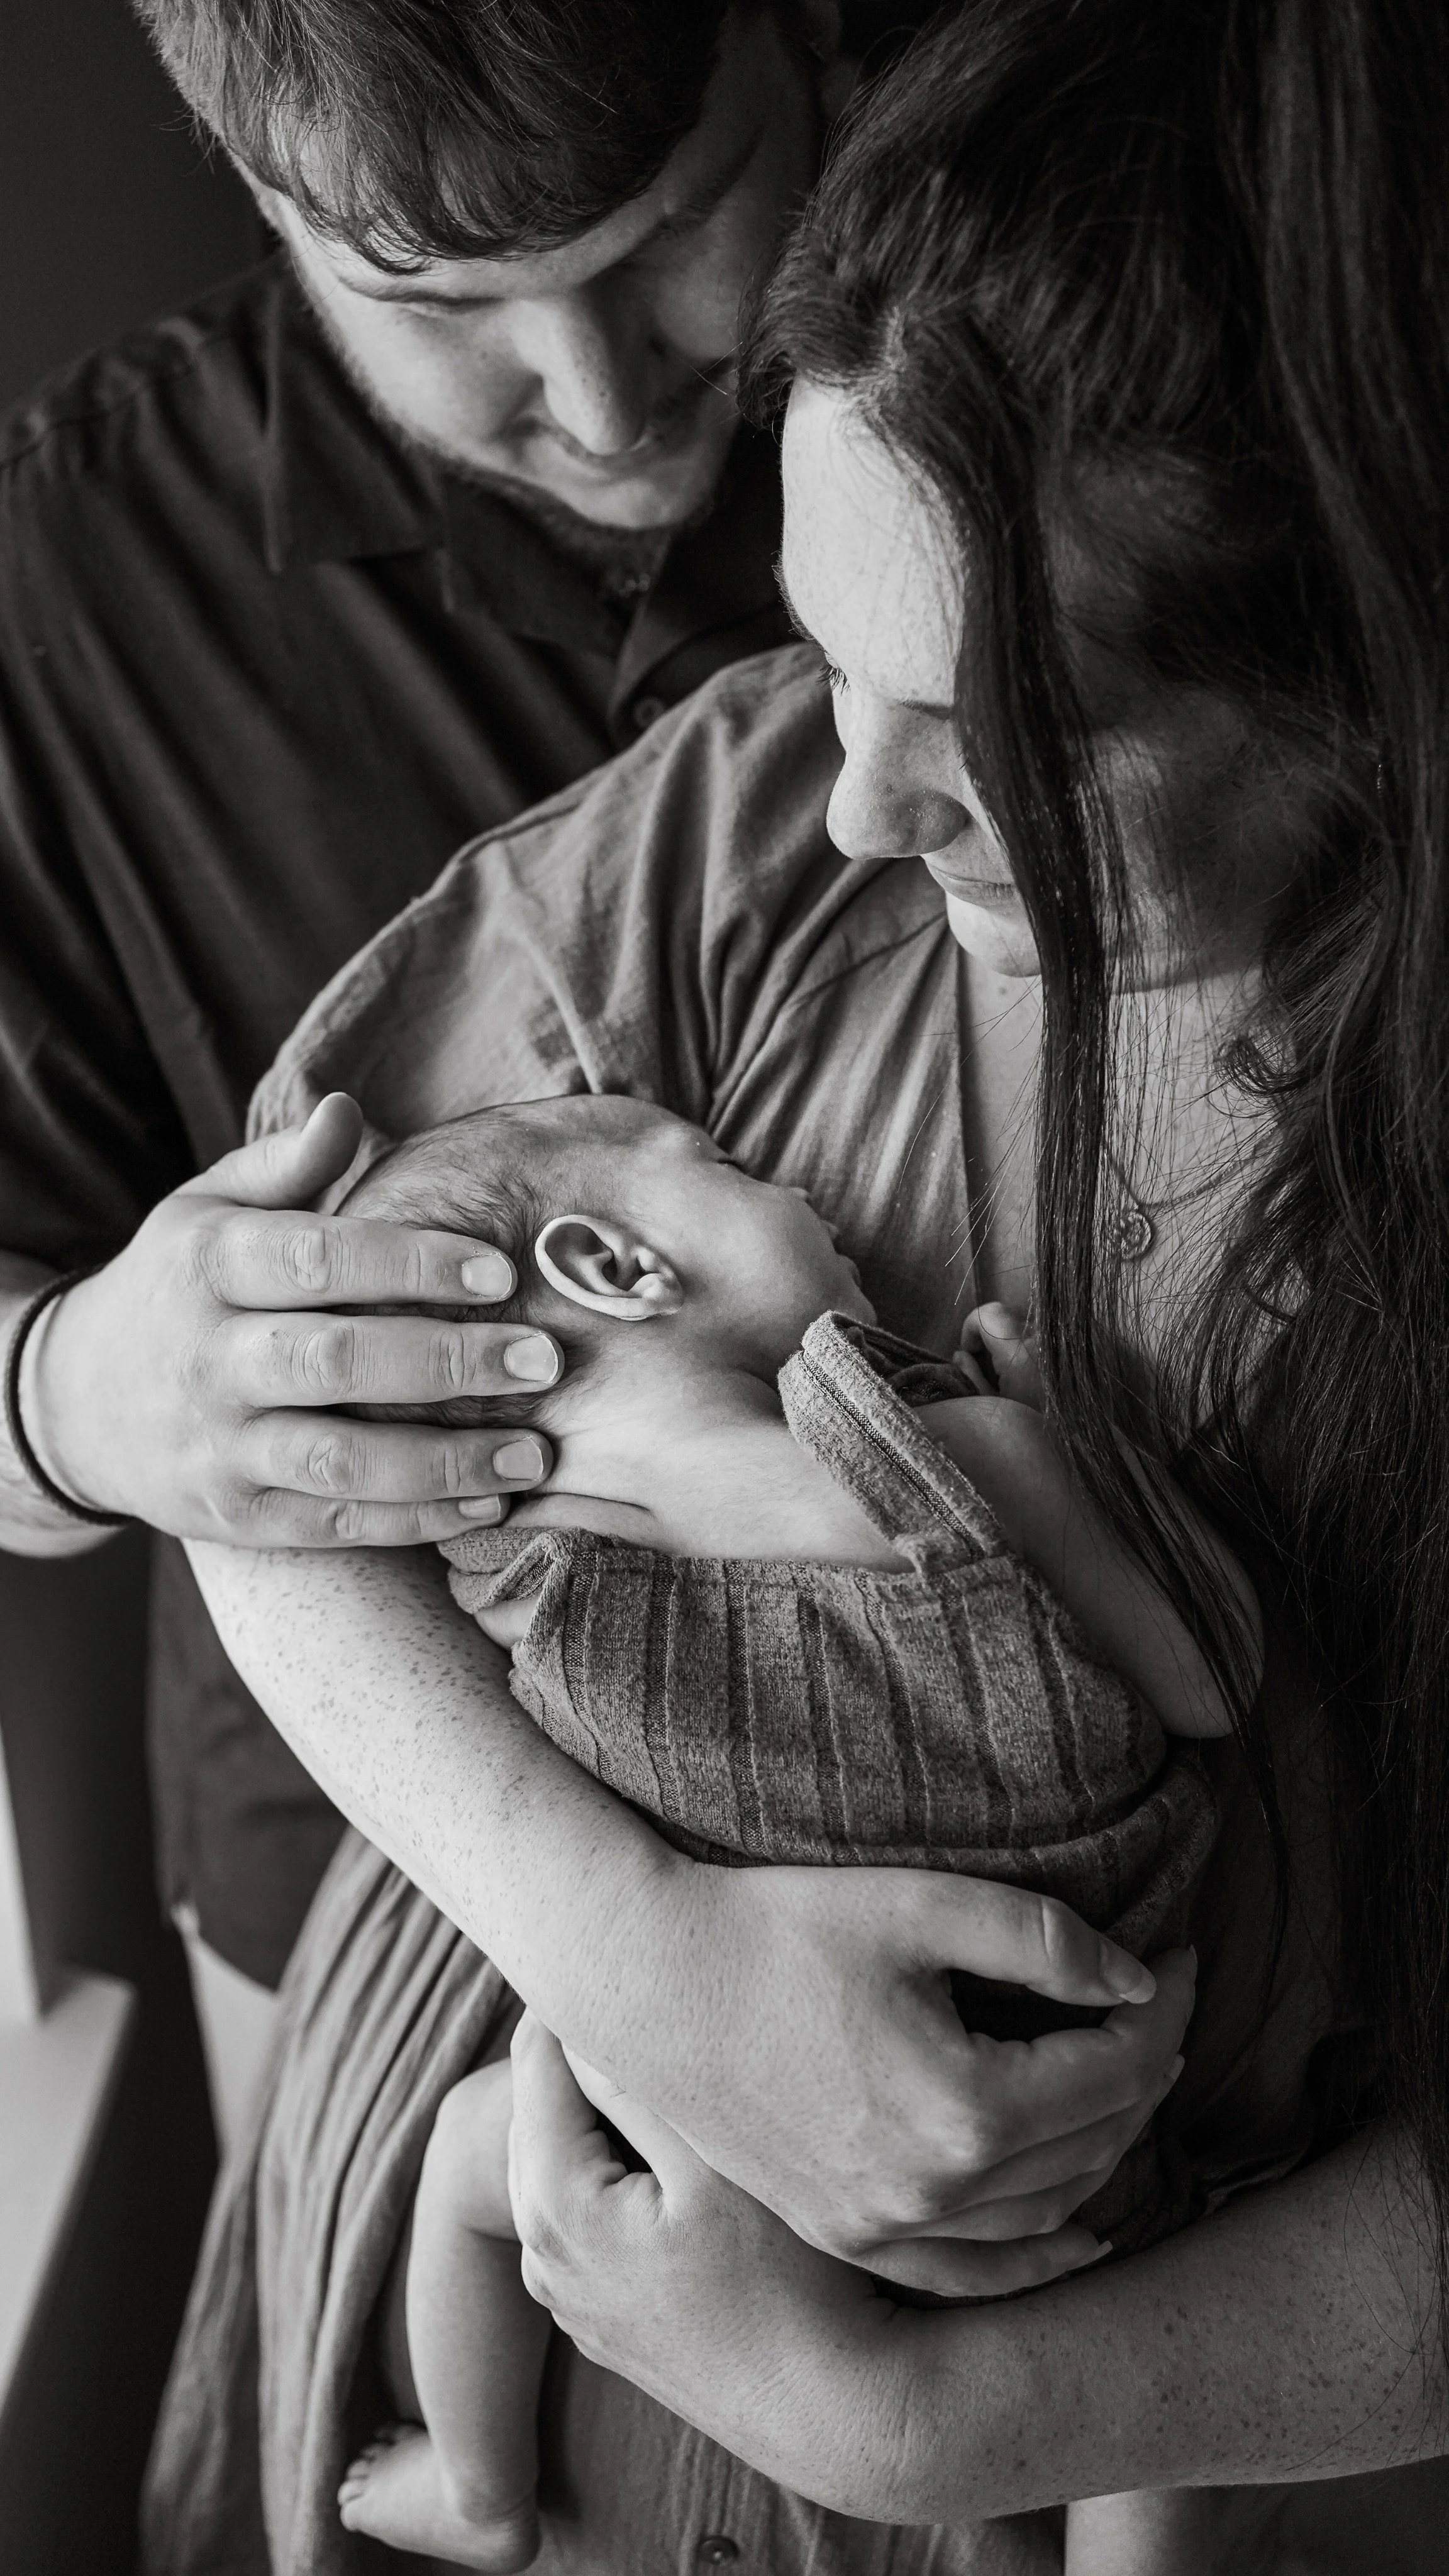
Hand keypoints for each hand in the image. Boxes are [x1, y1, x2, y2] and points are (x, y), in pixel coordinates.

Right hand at [23, 1093, 561, 1542]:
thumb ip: (283, 1167)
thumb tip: (348, 1111)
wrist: (77, 1403)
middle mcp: (210, 1359)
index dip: (411, 1262)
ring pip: (339, 1461)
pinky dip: (416, 1519)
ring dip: (445, 1460)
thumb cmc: (177, 1286)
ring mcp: (221, 1445)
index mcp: (208, 1265)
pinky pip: (335, 1521)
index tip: (500, 1271)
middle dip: (448, 1363)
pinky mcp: (237, 1516)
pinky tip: (489, 1498)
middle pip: (334, 1362)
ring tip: (535, 1450)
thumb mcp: (205, 1210)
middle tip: (543, 1359)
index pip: (316, 1259)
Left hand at [510, 2017, 891, 2502]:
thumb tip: (593, 2003)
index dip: (585, 1995)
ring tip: (676, 2063)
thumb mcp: (722, 2161)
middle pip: (546, 2107)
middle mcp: (541, 2255)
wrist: (842, 2415)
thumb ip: (645, 2077)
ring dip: (608, 2112)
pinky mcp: (607, 2320)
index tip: (634, 1953)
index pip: (539, 2054)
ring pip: (571, 2159)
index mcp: (552, 2202)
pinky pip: (596, 2212)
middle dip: (592, 2054)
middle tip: (658, 1994)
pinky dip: (623, 2170)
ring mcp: (571, 2296)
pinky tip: (683, 2152)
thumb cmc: (797, 2284)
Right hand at [595, 1863, 1193, 2294]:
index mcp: (965, 2109)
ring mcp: (884, 2225)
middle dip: (1145, 2066)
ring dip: (1104, 2147)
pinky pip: (970, 2272)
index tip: (1181, 1956)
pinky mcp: (844, 2231)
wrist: (646, 1977)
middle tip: (1158, 2002)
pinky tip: (1078, 2230)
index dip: (1164, 2006)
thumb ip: (1044, 1940)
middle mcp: (934, 2191)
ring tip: (1123, 2075)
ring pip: (1046, 2212)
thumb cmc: (777, 1925)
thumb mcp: (921, 1903)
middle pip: (1093, 2141)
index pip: (1116, 2067)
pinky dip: (1036, 2253)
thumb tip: (1137, 1979)